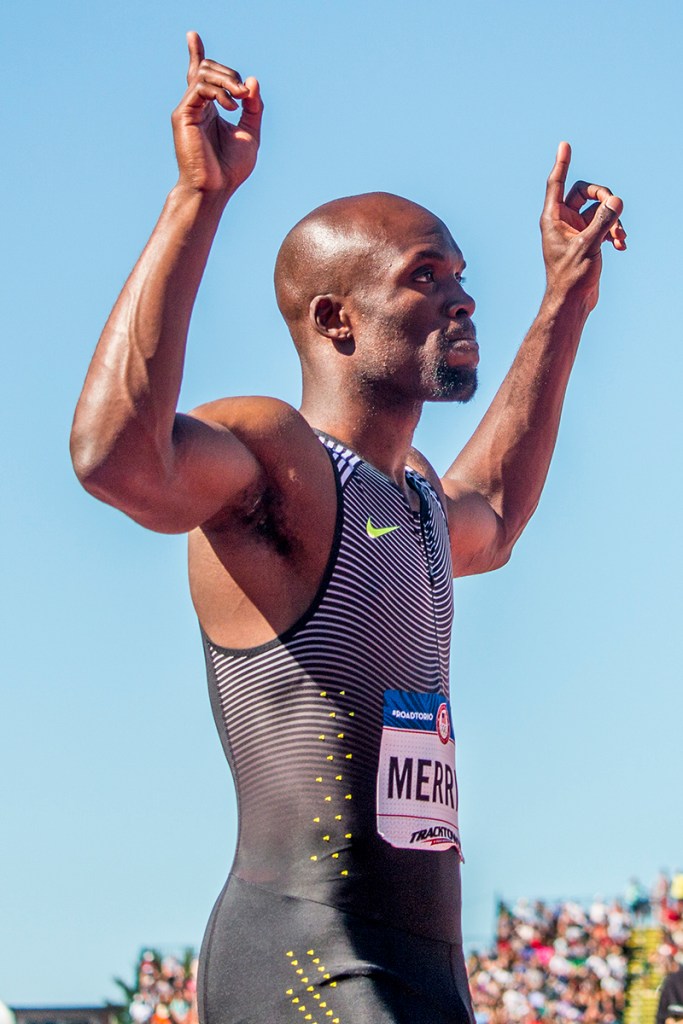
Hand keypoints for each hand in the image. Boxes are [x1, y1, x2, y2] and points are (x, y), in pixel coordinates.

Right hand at [171, 31, 262, 196]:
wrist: (215, 189)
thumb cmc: (230, 169)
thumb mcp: (250, 134)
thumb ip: (254, 108)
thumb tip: (251, 81)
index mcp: (209, 110)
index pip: (201, 76)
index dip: (197, 54)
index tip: (192, 36)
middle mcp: (196, 106)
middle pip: (207, 69)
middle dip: (230, 73)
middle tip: (245, 94)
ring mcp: (187, 109)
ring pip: (203, 73)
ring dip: (227, 80)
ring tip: (241, 99)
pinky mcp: (182, 115)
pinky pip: (199, 87)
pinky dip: (219, 91)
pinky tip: (231, 107)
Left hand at [540, 142, 624, 309]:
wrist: (573, 302)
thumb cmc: (571, 277)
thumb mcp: (588, 246)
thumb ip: (603, 221)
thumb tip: (617, 199)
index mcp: (552, 219)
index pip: (557, 184)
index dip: (562, 164)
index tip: (564, 145)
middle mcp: (562, 222)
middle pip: (585, 192)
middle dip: (604, 198)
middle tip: (616, 209)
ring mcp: (575, 230)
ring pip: (598, 210)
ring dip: (613, 219)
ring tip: (619, 238)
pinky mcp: (587, 240)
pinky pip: (604, 224)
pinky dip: (614, 231)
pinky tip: (621, 245)